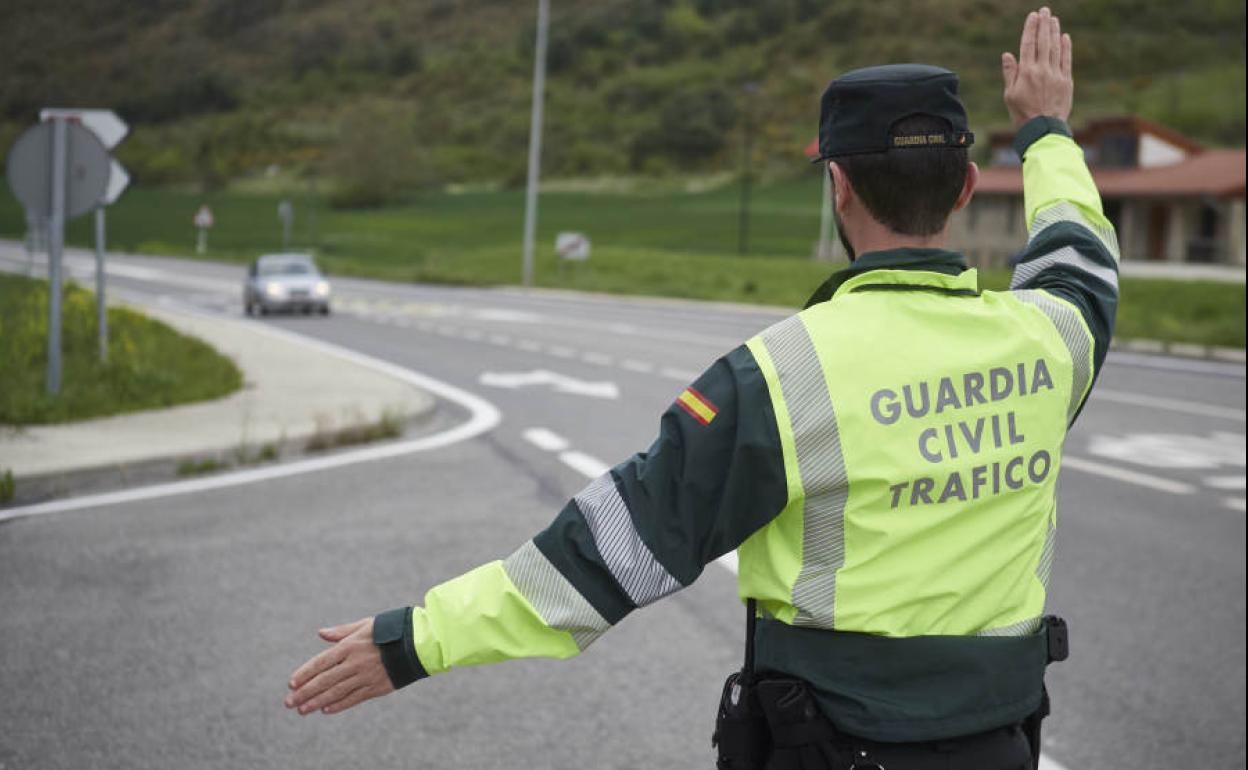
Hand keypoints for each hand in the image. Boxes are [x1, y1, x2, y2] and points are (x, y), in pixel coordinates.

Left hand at [284, 617, 394, 715]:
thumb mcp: (366, 625)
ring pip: (336, 693)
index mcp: (350, 646)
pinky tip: (326, 710)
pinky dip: (339, 705)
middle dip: (305, 693)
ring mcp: (365, 677)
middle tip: (289, 703)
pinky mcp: (376, 688)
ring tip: (302, 710)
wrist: (418, 643)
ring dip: (317, 702)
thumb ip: (342, 632)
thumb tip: (321, 633)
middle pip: (324, 680)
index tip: (291, 684)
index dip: (305, 674)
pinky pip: (353, 699)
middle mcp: (355, 663)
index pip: (321, 662)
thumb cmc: (391, 630)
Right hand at [1001, 7, 1072, 128]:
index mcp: (1026, 73)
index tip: (1033, 16)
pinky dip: (1066, 47)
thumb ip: (1010, 73)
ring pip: (1055, 48)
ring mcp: (1056, 75)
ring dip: (1054, 32)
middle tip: (1045, 10)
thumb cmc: (1021, 114)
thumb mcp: (1009, 95)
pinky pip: (1066, 60)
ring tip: (1053, 19)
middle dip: (1044, 24)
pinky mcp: (1066, 82)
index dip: (1030, 28)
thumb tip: (1007, 54)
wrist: (1042, 130)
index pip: (1028, 44)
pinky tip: (1064, 37)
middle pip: (1043, 42)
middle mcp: (1042, 70)